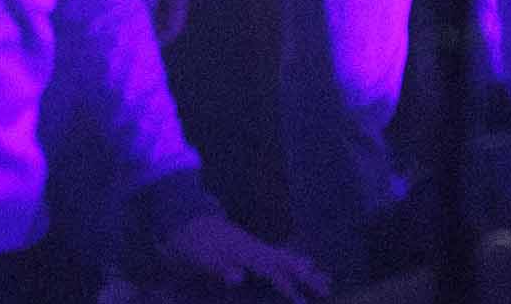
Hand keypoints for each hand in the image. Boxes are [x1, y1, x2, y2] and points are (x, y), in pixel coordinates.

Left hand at [157, 213, 328, 297]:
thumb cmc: (188, 241)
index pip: (270, 269)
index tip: (302, 301)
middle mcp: (253, 247)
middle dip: (306, 275)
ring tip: (326, 279)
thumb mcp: (196, 256)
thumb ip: (217, 266)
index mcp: (242, 251)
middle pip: (285, 261)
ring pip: (285, 258)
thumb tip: (238, 278)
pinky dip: (293, 263)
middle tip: (328, 288)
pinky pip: (278, 256)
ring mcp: (253, 245)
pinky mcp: (250, 247)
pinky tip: (303, 266)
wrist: (182, 214)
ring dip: (305, 269)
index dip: (286, 285)